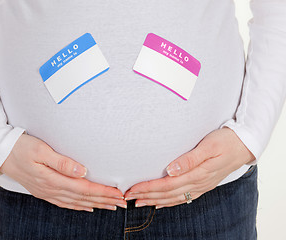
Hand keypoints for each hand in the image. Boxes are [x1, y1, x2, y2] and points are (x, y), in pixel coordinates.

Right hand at [0, 133, 126, 211]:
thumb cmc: (22, 147)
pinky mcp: (44, 191)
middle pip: (83, 197)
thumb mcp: (41, 150)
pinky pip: (65, 203)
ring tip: (110, 206)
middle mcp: (52, 189)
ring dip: (95, 204)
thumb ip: (62, 162)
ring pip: (76, 202)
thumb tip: (82, 171)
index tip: (118, 194)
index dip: (103, 192)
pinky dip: (78, 206)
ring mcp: (47, 192)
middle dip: (104, 200)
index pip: (85, 188)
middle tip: (122, 202)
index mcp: (53, 179)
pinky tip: (87, 207)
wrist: (1, 153)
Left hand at [123, 127, 255, 208]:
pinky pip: (183, 198)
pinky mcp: (203, 184)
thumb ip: (190, 159)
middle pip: (167, 193)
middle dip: (146, 196)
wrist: (244, 146)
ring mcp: (201, 186)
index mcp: (197, 173)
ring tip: (139, 202)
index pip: (166, 184)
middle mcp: (198, 183)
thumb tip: (170, 170)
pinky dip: (169, 202)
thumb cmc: (225, 141)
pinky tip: (160, 204)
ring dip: (155, 201)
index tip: (132, 189)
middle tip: (128, 197)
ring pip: (174, 198)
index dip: (148, 188)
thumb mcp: (208, 146)